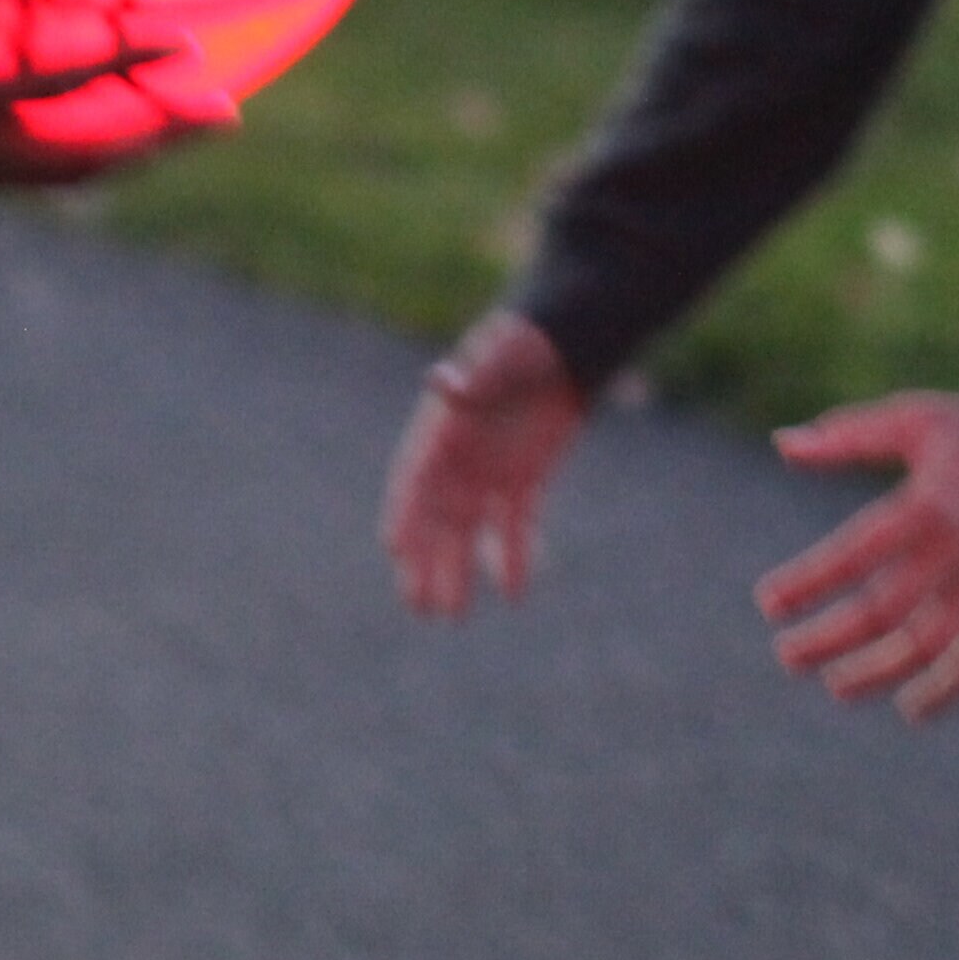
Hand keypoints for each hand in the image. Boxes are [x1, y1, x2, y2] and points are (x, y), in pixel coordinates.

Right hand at [0, 0, 215, 233]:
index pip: (52, 86)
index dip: (122, 63)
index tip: (183, 43)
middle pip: (86, 156)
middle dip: (159, 135)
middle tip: (231, 113)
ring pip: (65, 175)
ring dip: (132, 152)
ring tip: (191, 127)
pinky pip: (31, 172)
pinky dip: (82, 154)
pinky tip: (110, 132)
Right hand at [381, 309, 584, 617]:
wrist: (565, 345)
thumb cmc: (525, 343)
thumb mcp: (502, 357)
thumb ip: (475, 379)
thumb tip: (441, 381)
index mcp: (442, 430)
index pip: (415, 478)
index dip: (404, 512)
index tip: (392, 547)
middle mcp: (458, 458)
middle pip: (436, 519)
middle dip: (425, 562)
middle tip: (418, 606)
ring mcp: (488, 473)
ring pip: (469, 533)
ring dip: (459, 571)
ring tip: (451, 616)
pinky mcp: (522, 481)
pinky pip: (514, 526)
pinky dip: (513, 558)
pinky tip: (512, 595)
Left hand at [754, 395, 958, 721]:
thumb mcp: (917, 418)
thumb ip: (849, 434)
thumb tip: (782, 444)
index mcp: (928, 503)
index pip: (855, 554)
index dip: (809, 582)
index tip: (769, 604)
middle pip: (885, 609)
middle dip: (829, 638)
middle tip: (787, 656)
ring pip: (929, 645)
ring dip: (878, 673)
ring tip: (836, 687)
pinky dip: (947, 692)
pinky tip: (912, 708)